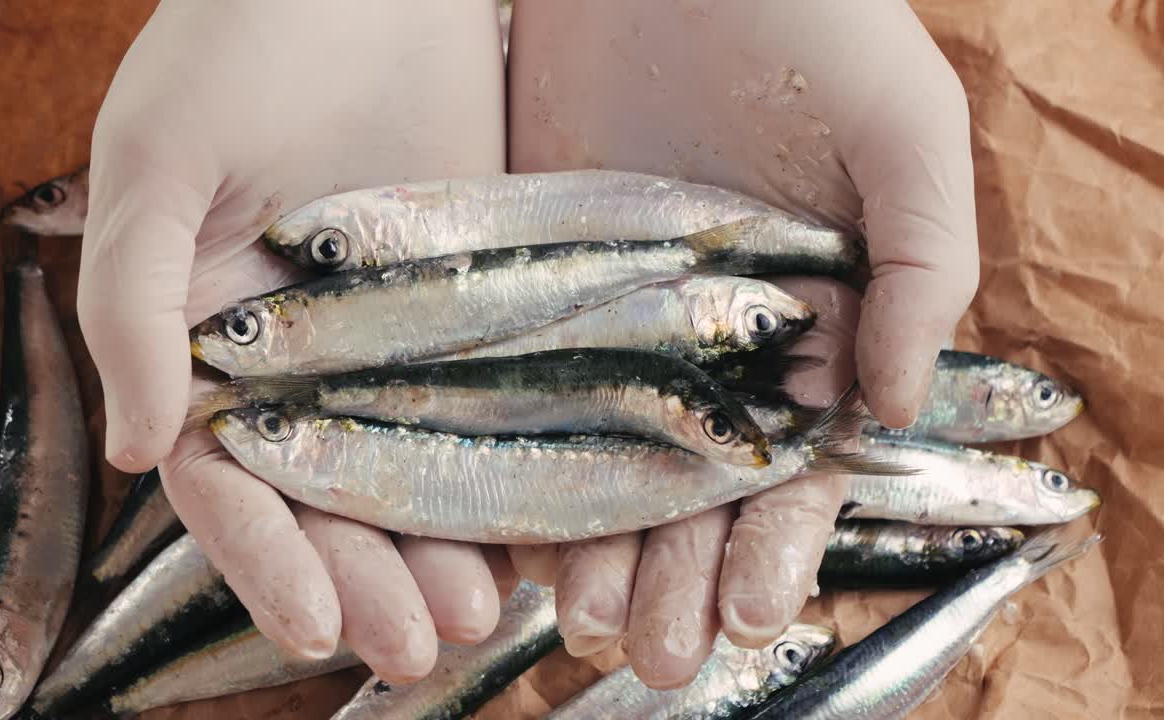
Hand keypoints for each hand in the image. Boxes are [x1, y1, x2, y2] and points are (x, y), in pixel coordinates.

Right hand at [77, 0, 509, 681]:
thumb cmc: (237, 46)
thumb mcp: (161, 166)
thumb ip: (134, 306)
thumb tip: (135, 452)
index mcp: (206, 340)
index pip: (226, 479)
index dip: (263, 561)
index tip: (314, 630)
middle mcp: (297, 357)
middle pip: (327, 496)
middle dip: (367, 578)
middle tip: (420, 646)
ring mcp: (386, 340)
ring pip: (411, 469)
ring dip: (439, 545)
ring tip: (482, 609)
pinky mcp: (465, 312)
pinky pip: (483, 407)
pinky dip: (501, 469)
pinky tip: (532, 528)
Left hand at [507, 0, 975, 686]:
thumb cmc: (817, 25)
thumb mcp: (904, 135)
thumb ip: (921, 268)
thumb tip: (889, 409)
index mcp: (808, 323)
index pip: (795, 463)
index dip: (775, 544)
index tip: (748, 613)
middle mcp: (711, 339)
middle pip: (692, 484)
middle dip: (676, 574)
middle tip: (652, 655)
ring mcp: (618, 316)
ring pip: (602, 455)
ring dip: (596, 543)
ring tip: (580, 620)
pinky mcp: (536, 282)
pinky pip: (525, 387)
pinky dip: (516, 463)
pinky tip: (506, 532)